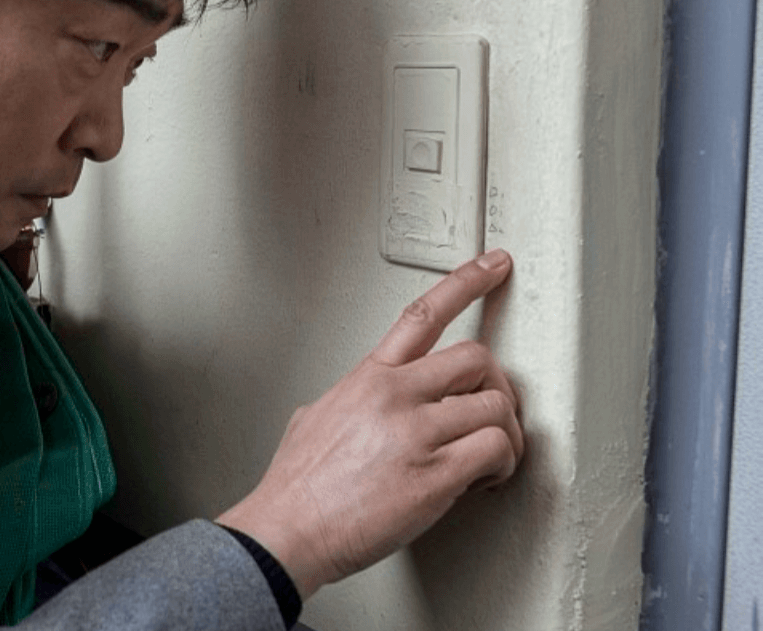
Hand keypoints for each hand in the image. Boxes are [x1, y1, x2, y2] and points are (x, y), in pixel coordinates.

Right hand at [216, 249, 522, 599]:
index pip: (423, 315)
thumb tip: (360, 406)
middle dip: (497, 387)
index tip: (494, 265)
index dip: (466, 282)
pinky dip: (503, 465)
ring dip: (505, 434)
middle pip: (477, 358)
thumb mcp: (313, 418)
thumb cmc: (296, 486)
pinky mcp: (435, 475)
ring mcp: (416, 433)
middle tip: (494, 413)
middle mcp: (394, 395)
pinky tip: (485, 481)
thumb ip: (351, 401)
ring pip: (495, 406)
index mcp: (368, 379)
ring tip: (490, 459)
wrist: (288, 528)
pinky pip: (496, 450)